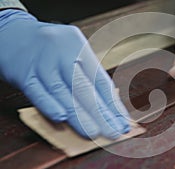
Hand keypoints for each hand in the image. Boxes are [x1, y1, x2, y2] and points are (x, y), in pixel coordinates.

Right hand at [0, 9, 129, 138]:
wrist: (11, 31)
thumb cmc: (48, 47)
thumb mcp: (71, 50)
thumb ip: (85, 74)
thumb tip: (105, 106)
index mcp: (78, 46)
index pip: (100, 80)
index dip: (113, 104)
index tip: (122, 122)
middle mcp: (62, 52)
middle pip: (85, 88)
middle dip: (102, 115)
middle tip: (114, 132)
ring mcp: (42, 63)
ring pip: (64, 94)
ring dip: (80, 117)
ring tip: (95, 133)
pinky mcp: (23, 73)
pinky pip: (38, 93)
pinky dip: (50, 106)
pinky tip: (62, 119)